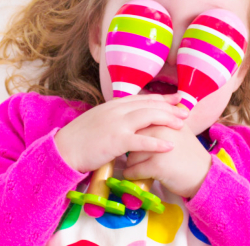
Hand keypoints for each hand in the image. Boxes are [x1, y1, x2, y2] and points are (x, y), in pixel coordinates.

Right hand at [55, 94, 190, 172]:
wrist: (63, 150)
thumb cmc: (79, 140)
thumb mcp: (97, 121)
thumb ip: (113, 118)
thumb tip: (127, 121)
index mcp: (112, 105)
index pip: (142, 98)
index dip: (162, 98)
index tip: (176, 99)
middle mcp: (116, 110)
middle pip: (149, 104)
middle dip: (170, 107)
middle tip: (186, 111)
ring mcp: (116, 124)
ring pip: (148, 117)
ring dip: (168, 119)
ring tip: (182, 125)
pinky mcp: (116, 141)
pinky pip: (141, 141)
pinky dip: (157, 143)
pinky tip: (169, 146)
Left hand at [120, 125, 211, 197]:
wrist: (204, 176)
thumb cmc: (189, 155)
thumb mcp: (179, 131)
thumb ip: (163, 121)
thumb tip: (141, 117)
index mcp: (166, 119)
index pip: (139, 123)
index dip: (134, 135)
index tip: (135, 144)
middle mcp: (162, 130)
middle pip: (133, 138)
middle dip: (131, 149)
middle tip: (136, 157)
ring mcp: (159, 148)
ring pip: (131, 155)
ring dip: (132, 164)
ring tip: (139, 168)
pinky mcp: (157, 166)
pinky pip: (134, 170)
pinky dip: (132, 175)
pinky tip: (135, 176)